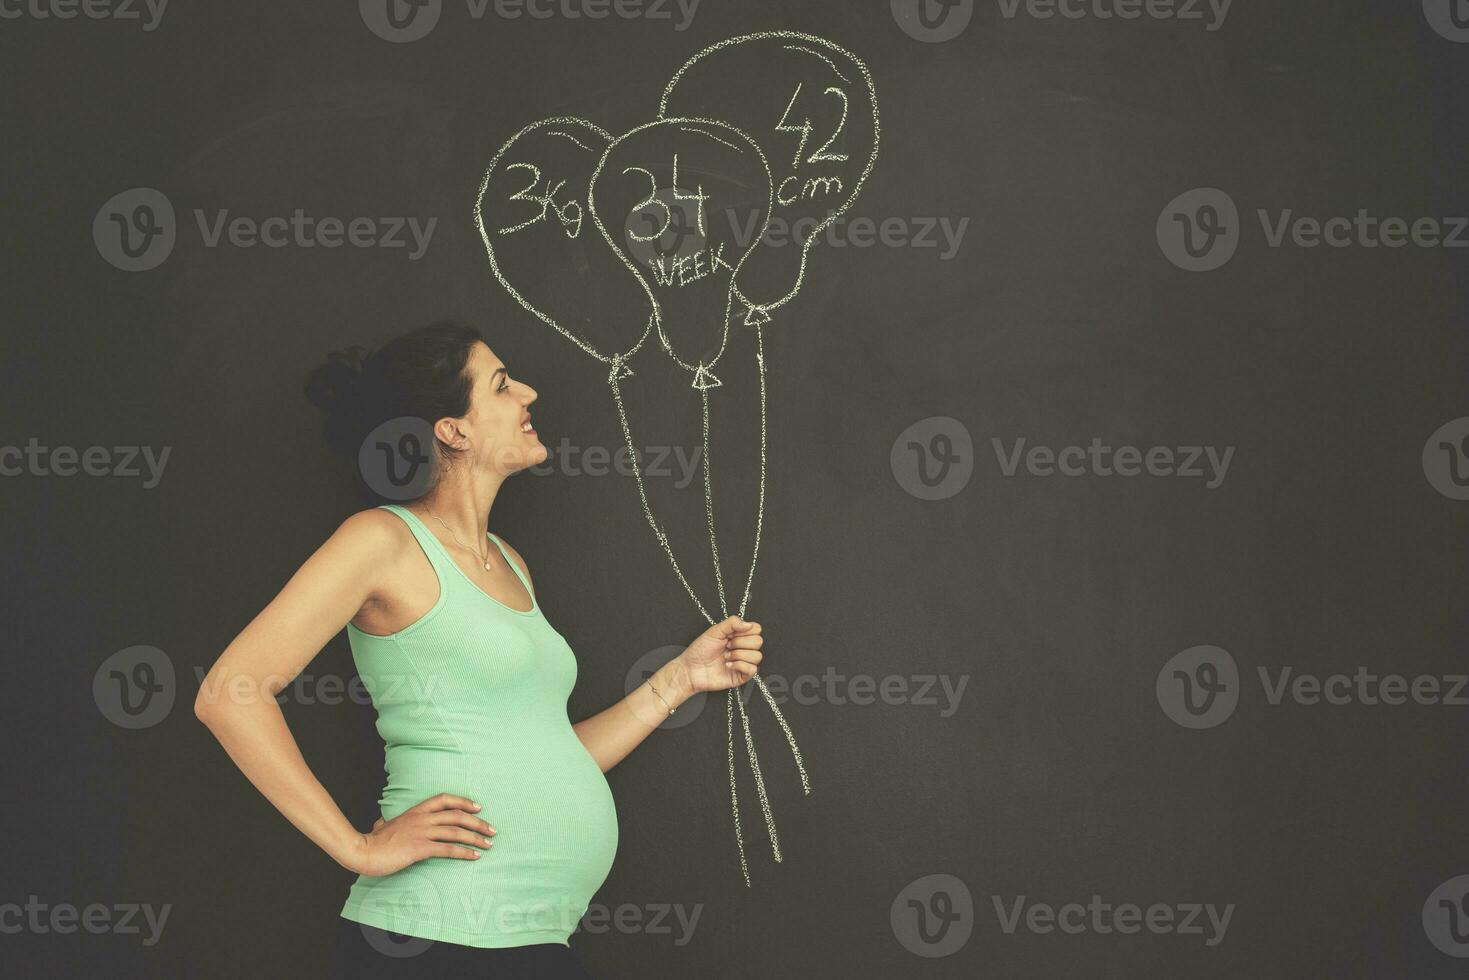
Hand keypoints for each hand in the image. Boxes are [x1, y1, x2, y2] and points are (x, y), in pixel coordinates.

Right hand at [347, 793, 495, 876]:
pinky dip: (464, 852)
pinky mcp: (420, 848)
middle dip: (478, 822)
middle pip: (457, 815)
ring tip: (489, 844)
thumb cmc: (373, 841)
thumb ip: (386, 823)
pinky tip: (475, 856)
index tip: (478, 808)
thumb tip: (381, 823)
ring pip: (456, 831)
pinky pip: (448, 849)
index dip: (464, 802)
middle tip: (492, 830)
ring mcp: (422, 832)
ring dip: (476, 838)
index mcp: (416, 810)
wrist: (364, 851)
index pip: (445, 799)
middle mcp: (422, 818)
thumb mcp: (383, 826)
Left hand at [677, 615, 762, 693]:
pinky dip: (739, 665)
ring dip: (738, 655)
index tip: (732, 634)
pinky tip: (728, 665)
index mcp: (738, 636)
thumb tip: (749, 624)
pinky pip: (753, 669)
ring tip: (725, 657)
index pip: (756, 629)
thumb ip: (732, 623)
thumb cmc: (699, 651)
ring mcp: (743, 662)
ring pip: (757, 656)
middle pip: (758, 641)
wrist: (690, 669)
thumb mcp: (715, 631)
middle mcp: (742, 648)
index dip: (746, 630)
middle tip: (726, 646)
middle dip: (740, 643)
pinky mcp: (742, 675)